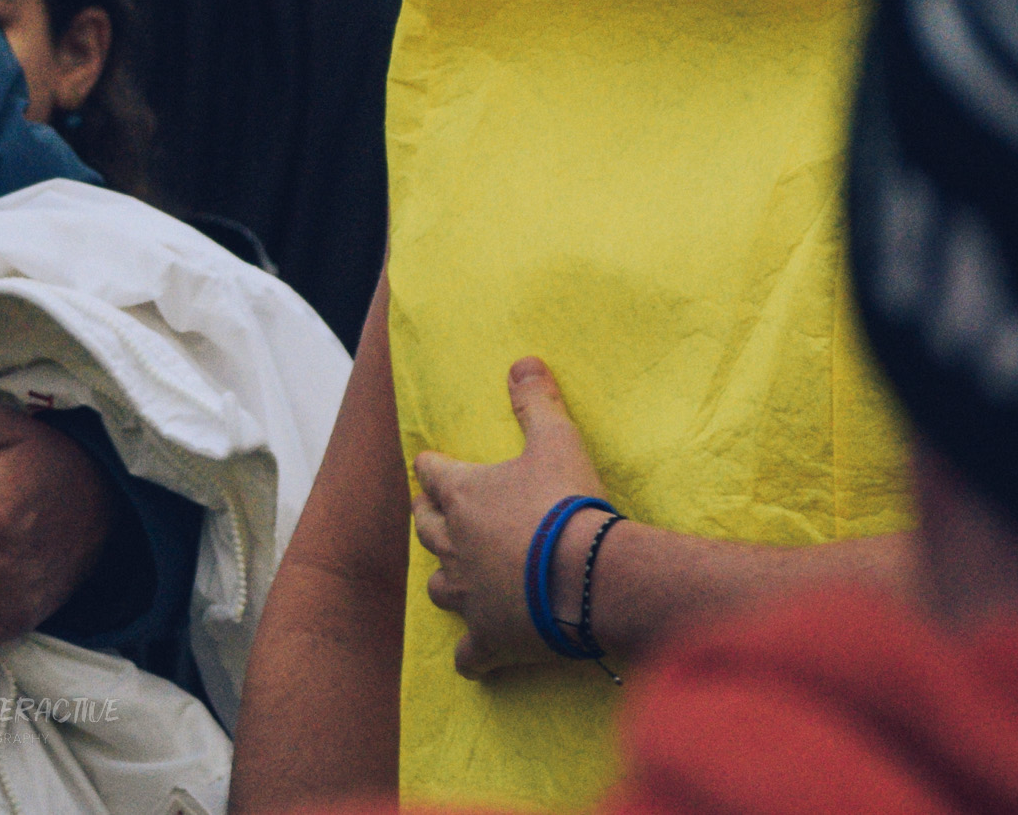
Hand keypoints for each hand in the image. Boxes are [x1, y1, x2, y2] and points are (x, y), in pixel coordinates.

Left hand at [412, 357, 610, 679]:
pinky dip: (470, 655)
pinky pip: (467, 655)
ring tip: (457, 576)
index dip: (431, 467)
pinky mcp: (489, 640)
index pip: (430, 472)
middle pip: (425, 528)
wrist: (592, 576)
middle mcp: (454, 546)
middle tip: (434, 514)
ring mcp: (468, 596)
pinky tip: (474, 657)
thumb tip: (523, 361)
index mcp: (462, 495)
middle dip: (428, 518)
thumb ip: (536, 401)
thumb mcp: (557, 440)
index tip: (431, 464)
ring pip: (438, 588)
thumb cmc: (569, 504)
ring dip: (446, 579)